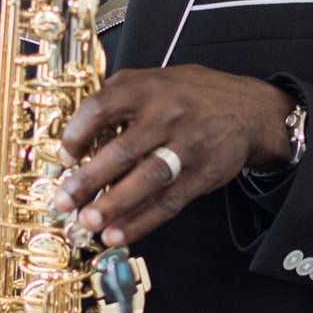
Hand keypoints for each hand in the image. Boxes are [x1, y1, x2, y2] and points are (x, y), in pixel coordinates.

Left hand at [52, 65, 292, 247]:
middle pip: (122, 151)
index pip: (102, 108)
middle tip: (63, 200)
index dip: (77, 133)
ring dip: (114, 206)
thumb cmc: (192, 95)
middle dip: (88, 180)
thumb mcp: (156, 78)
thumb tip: (76, 122)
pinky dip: (141, 222)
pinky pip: (168, 203)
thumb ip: (118, 92)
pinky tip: (118, 234)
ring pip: (147, 181)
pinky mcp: (201, 176)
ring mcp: (187, 148)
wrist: (249, 111)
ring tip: (87, 223)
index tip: (63, 156)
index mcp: (148, 89)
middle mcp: (168, 117)